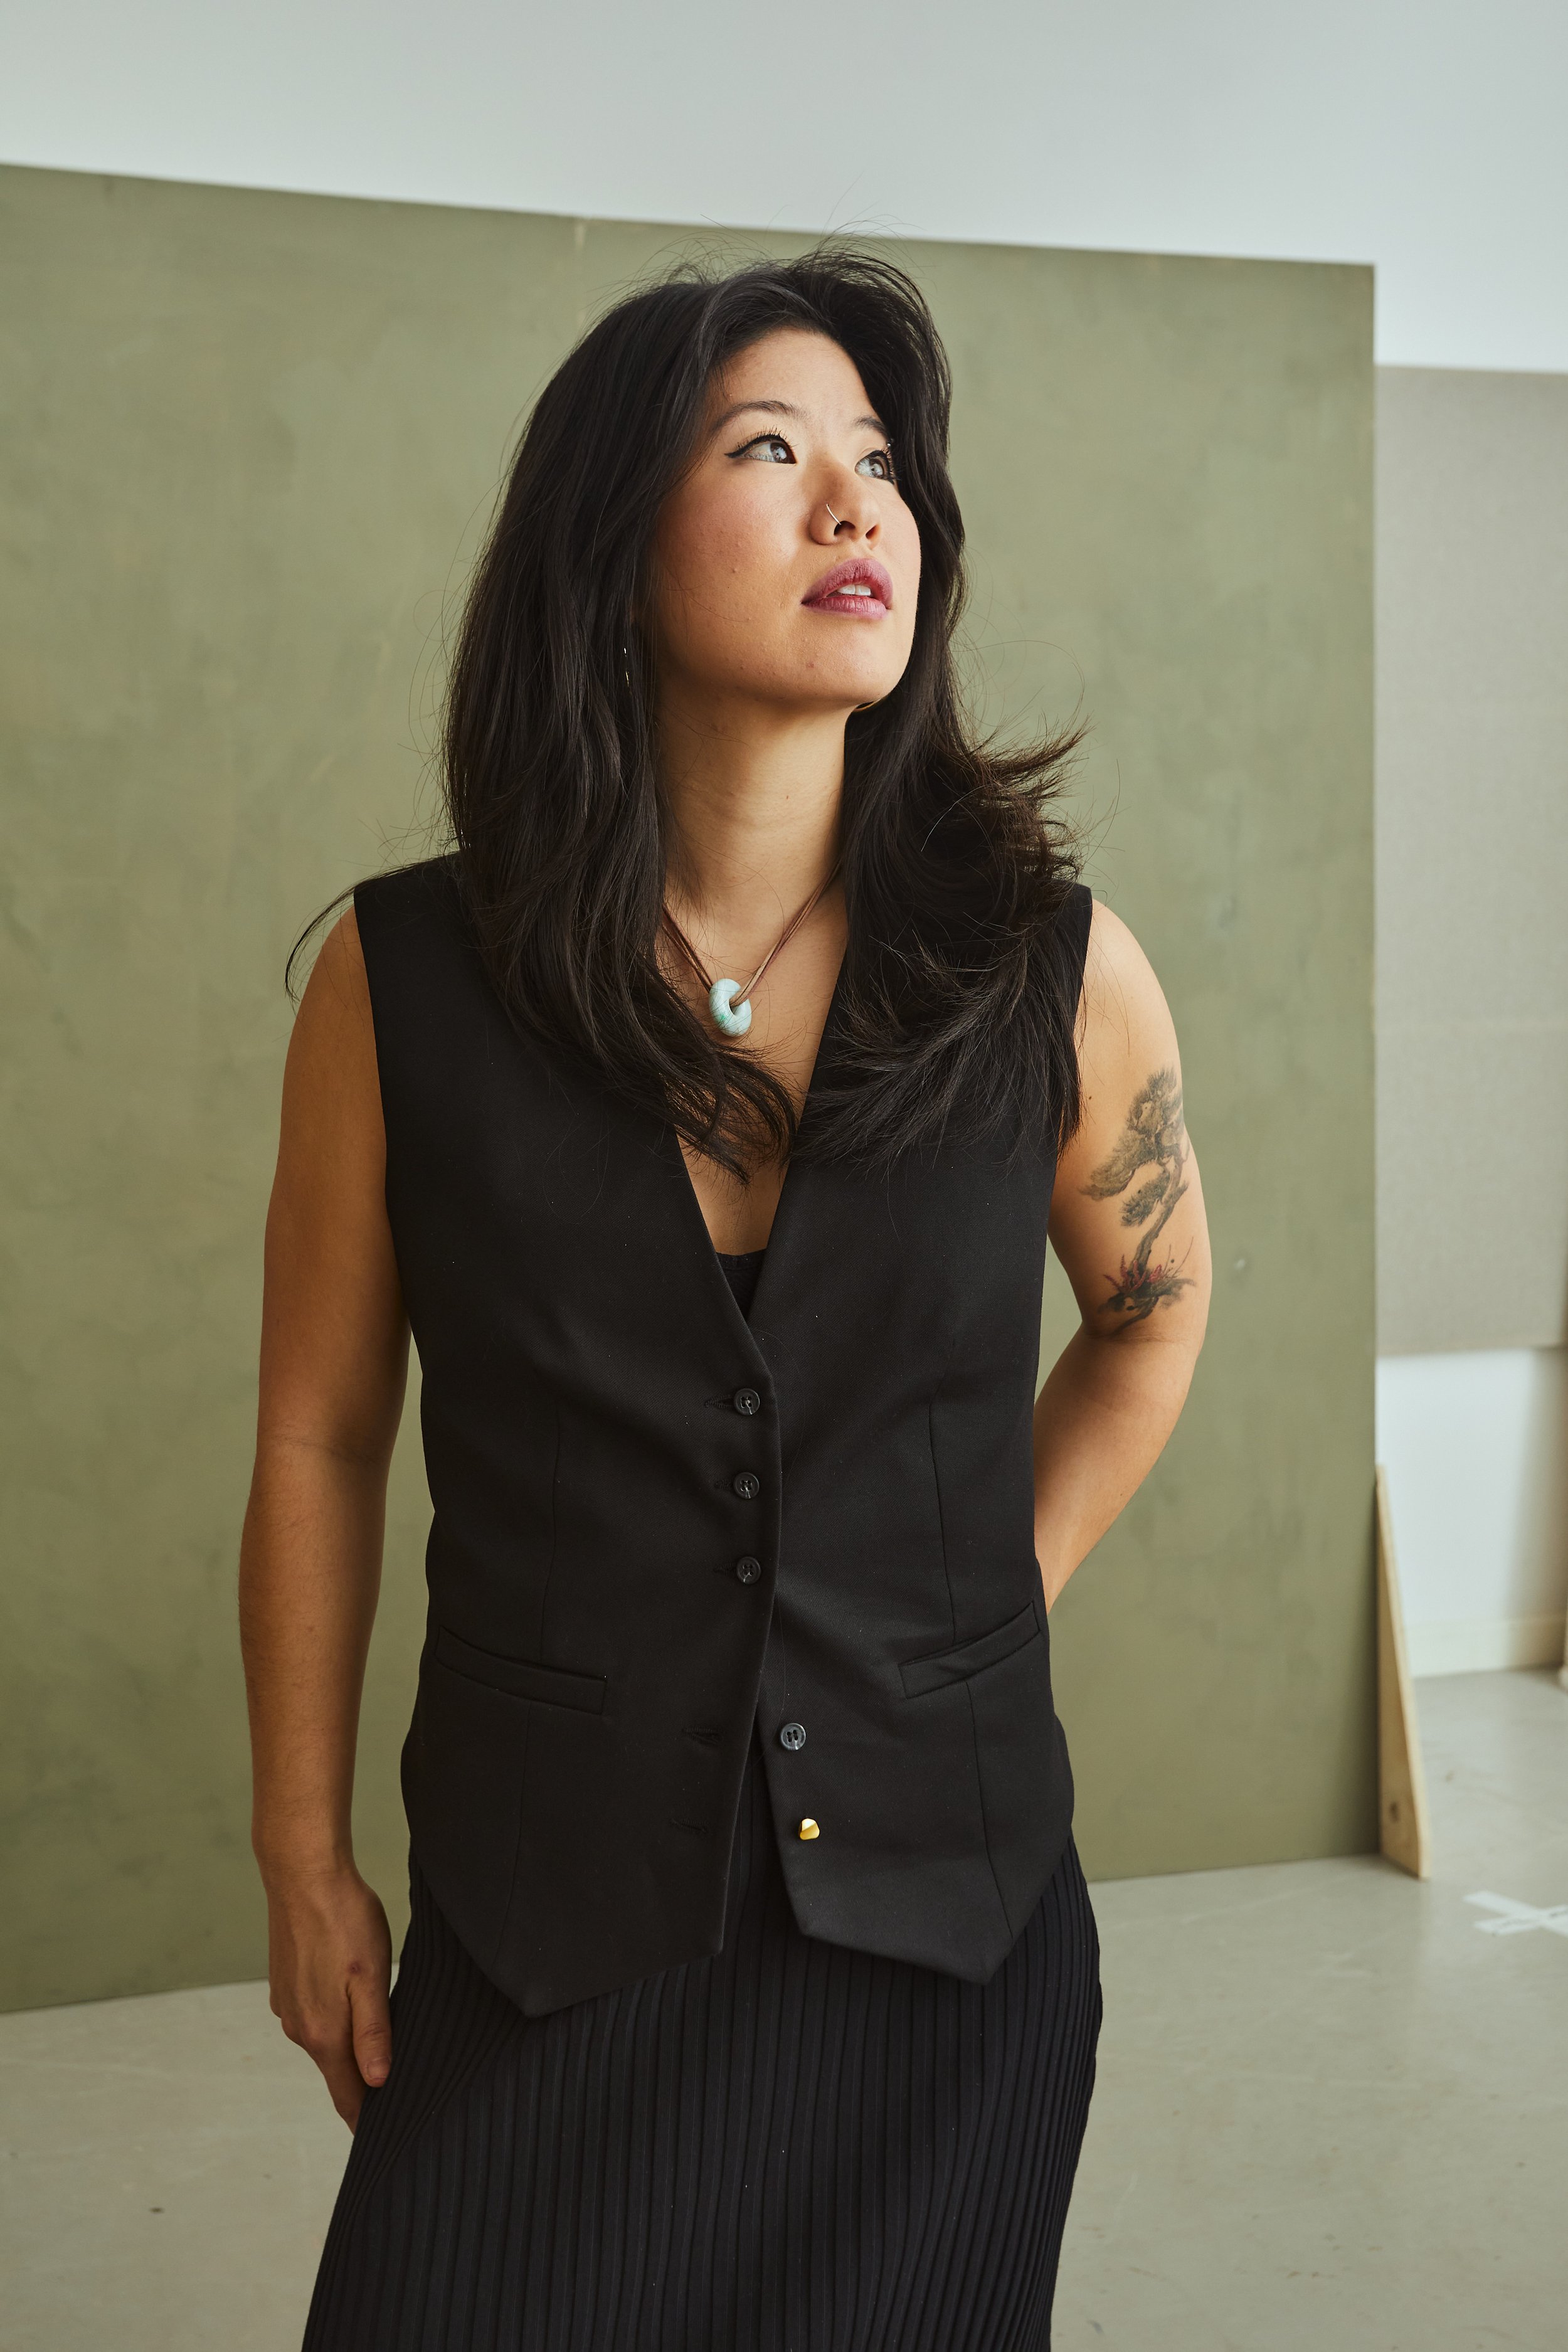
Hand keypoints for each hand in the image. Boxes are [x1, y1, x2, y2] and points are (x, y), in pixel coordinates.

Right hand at [265, 1863, 392, 2129]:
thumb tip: (377, 2083)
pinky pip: (314, 2015)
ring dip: (348, 2047)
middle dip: (363, 2082)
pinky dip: (333, 2018)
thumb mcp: (371, 1976)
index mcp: (323, 2033)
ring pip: (325, 2040)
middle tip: (397, 2092)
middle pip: (337, 2070)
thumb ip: (372, 2032)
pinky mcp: (284, 1984)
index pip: (347, 2094)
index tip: (388, 2138)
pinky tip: (352, 2000)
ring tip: (381, 2047)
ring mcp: (287, 2005)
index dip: (366, 2117)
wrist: (302, 1873)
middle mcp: (298, 2027)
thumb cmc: (344, 1919)